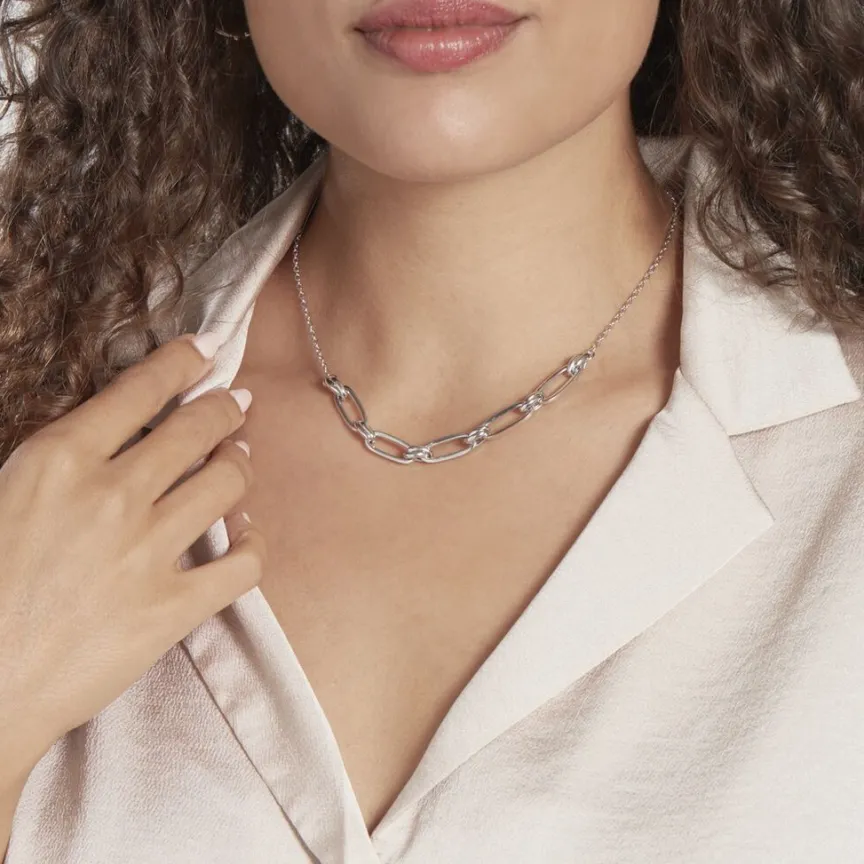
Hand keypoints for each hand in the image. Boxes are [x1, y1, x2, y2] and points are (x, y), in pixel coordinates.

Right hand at [0, 334, 264, 778]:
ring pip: (227, 484)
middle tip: (237, 403)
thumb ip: (56, 462)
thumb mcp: (1, 493)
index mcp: (59, 461)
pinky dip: (254, 542)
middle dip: (225, 408)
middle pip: (196, 430)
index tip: (204, 351)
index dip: (181, 362)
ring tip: (241, 459)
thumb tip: (102, 439)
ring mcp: (148, 552)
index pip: (139, 391)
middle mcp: (113, 496)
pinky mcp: (172, 608)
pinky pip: (243, 563)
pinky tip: (248, 533)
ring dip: (240, 464)